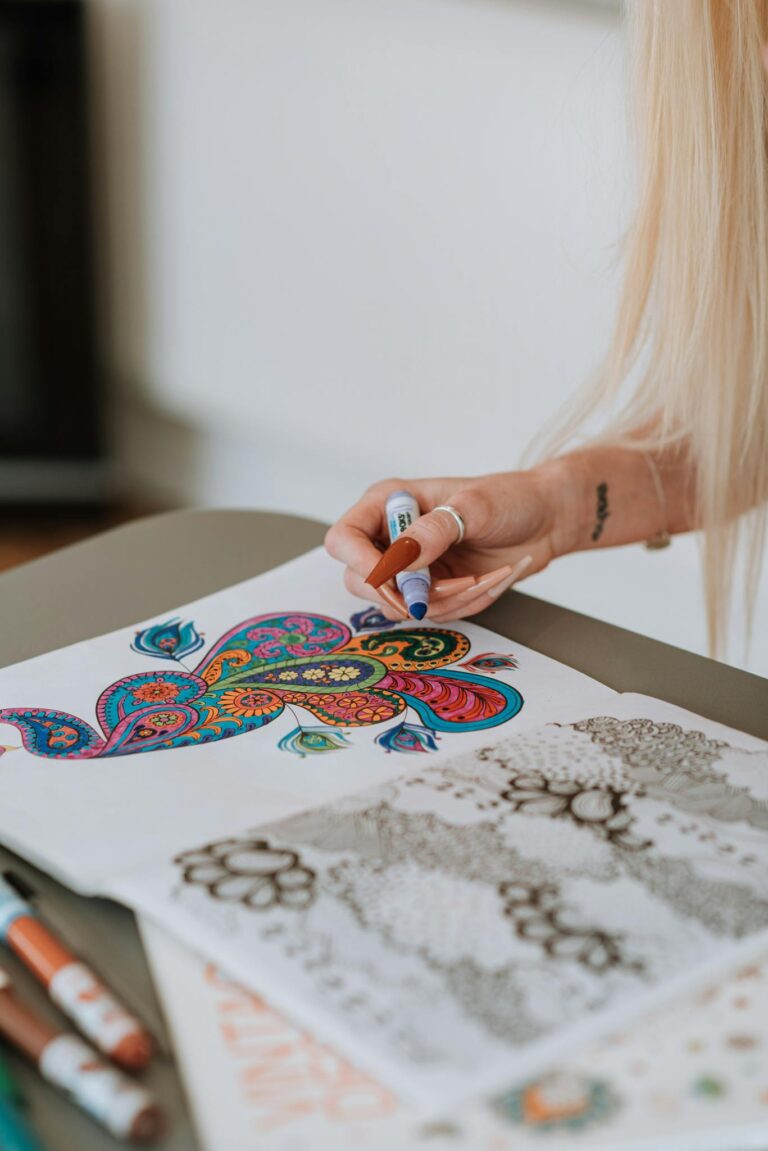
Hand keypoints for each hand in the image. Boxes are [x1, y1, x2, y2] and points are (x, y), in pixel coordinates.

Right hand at [325, 466, 570, 621]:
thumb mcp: (475, 506)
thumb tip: (401, 559)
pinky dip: (460, 606)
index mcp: (390, 504)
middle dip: (403, 594)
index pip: (344, 539)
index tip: (390, 580)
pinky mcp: (431, 590)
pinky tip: (485, 583)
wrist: (545, 521)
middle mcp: (391, 537)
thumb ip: (435, 531)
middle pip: (360, 581)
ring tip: (480, 578)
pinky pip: (431, 614)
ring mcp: (410, 567)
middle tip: (444, 588)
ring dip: (442, 601)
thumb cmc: (509, 499)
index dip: (359, 564)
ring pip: (398, 606)